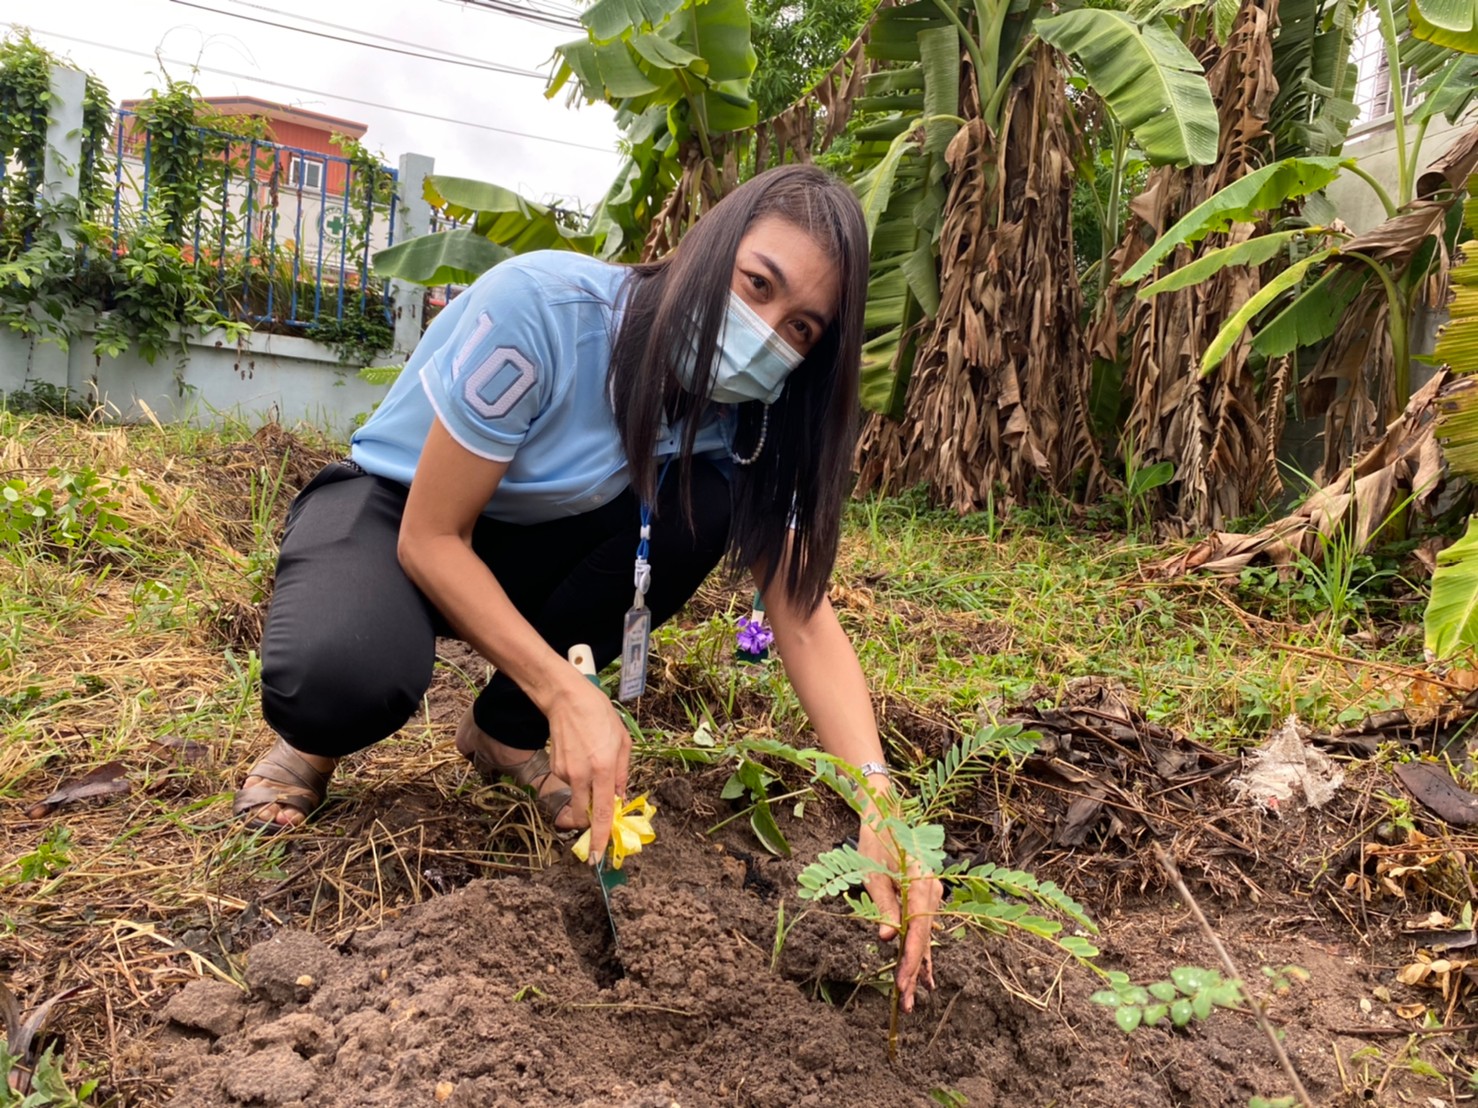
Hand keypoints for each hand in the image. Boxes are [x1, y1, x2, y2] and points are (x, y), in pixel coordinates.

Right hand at [545, 669, 630, 861]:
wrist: (565, 699)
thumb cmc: (599, 715)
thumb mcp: (623, 742)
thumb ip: (622, 775)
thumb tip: (620, 800)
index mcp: (603, 769)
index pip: (601, 814)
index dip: (600, 839)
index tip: (597, 859)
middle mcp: (582, 776)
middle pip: (585, 814)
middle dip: (593, 820)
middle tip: (603, 811)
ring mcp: (566, 773)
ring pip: (580, 796)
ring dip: (589, 791)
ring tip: (595, 761)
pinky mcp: (555, 768)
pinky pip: (572, 783)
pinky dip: (580, 778)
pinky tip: (583, 755)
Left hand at [859, 816, 941, 1012]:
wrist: (886, 814)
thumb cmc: (875, 841)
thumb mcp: (873, 873)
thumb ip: (884, 906)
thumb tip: (887, 939)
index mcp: (922, 883)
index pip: (919, 930)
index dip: (911, 959)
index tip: (902, 982)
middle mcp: (932, 891)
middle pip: (925, 938)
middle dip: (915, 971)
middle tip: (906, 1003)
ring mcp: (931, 895)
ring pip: (926, 937)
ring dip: (918, 966)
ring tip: (912, 998)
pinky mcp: (925, 897)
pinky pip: (925, 929)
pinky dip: (923, 951)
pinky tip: (926, 976)